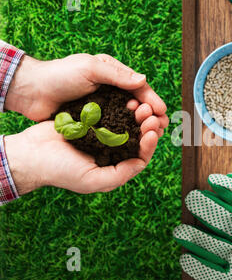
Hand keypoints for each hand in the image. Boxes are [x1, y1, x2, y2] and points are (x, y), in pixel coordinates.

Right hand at [4, 110, 166, 193]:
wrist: (30, 153)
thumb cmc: (60, 171)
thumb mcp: (92, 180)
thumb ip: (119, 175)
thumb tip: (141, 163)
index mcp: (114, 166)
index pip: (139, 156)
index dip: (149, 145)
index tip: (152, 132)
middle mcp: (112, 151)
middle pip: (137, 138)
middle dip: (146, 126)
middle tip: (149, 114)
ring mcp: (103, 135)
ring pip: (127, 123)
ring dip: (136, 115)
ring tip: (139, 105)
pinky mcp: (94, 121)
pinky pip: (112, 112)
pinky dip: (121, 106)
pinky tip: (126, 99)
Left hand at [5, 53, 166, 123]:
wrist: (32, 92)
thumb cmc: (60, 74)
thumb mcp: (90, 68)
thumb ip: (117, 75)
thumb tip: (144, 80)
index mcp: (113, 75)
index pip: (139, 88)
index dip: (152, 100)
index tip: (162, 112)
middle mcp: (112, 91)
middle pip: (138, 104)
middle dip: (151, 115)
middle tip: (160, 126)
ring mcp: (104, 107)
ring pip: (129, 118)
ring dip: (141, 126)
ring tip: (151, 135)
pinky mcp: (95, 121)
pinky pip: (115, 128)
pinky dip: (126, 134)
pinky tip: (133, 141)